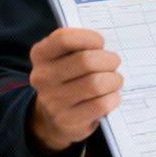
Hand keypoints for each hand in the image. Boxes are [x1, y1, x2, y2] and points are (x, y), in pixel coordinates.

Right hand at [27, 28, 122, 156]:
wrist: (53, 116)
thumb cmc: (67, 77)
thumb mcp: (63, 57)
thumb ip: (79, 46)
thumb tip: (105, 48)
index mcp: (40, 55)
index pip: (64, 39)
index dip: (89, 38)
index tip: (100, 43)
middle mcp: (43, 77)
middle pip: (86, 61)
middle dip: (108, 60)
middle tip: (114, 62)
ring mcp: (54, 100)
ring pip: (96, 84)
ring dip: (113, 80)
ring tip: (115, 80)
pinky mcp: (68, 119)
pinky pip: (100, 104)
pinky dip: (112, 98)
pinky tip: (111, 96)